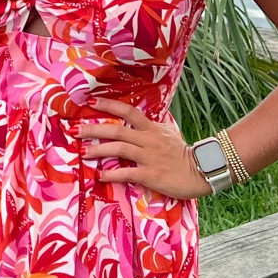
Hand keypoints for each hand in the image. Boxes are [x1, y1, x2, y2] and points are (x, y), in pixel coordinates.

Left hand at [78, 98, 209, 199]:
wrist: (202, 170)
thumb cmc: (183, 153)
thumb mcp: (169, 133)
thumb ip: (153, 127)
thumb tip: (139, 120)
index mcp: (152, 128)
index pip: (128, 111)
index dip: (109, 105)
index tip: (91, 102)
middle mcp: (148, 140)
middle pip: (117, 130)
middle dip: (93, 129)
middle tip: (75, 130)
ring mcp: (149, 157)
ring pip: (119, 149)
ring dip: (98, 150)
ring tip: (83, 153)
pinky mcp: (151, 174)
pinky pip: (127, 173)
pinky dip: (112, 174)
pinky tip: (99, 175)